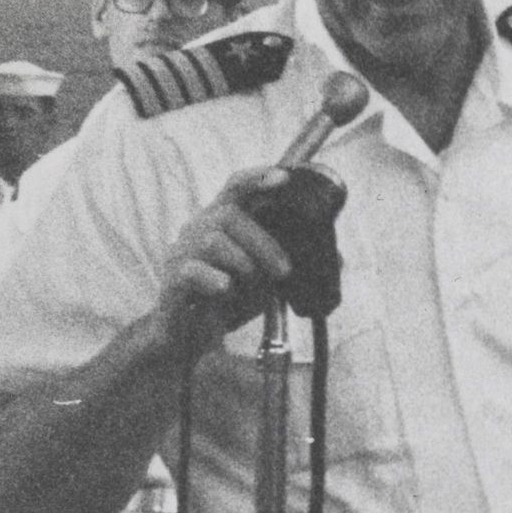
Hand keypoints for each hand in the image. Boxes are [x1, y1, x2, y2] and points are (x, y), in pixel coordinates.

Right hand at [148, 168, 299, 358]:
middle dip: (264, 242)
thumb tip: (337, 258)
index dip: (258, 178)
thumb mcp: (268, 277)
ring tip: (254, 285)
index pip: (237, 187)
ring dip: (244, 263)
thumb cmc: (231, 297)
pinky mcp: (174, 278)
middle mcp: (199, 228)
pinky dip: (215, 279)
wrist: (191, 334)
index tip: (283, 178)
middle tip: (284, 271)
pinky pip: (193, 270)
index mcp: (224, 221)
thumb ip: (295, 261)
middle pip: (229, 214)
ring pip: (212, 240)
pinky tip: (226, 290)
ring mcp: (183, 251)